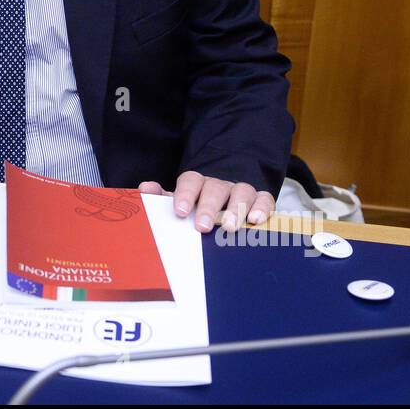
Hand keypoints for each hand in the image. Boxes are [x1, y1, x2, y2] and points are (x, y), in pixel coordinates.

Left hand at [138, 170, 274, 233]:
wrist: (226, 196)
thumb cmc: (198, 205)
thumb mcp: (180, 201)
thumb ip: (161, 196)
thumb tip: (145, 188)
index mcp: (198, 183)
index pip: (191, 181)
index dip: (185, 194)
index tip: (179, 211)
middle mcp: (220, 184)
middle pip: (215, 189)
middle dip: (208, 207)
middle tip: (202, 227)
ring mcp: (241, 190)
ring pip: (242, 192)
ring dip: (236, 208)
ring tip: (229, 227)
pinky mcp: (261, 199)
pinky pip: (264, 198)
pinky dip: (261, 208)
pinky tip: (254, 221)